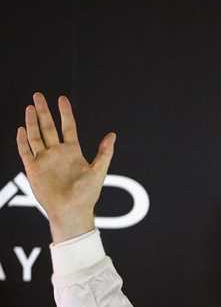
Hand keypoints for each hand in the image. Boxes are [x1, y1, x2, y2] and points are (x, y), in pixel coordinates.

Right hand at [15, 93, 115, 242]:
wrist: (72, 211)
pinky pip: (25, 151)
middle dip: (43, 111)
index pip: (68, 127)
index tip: (62, 98)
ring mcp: (44, 160)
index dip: (65, 113)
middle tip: (38, 95)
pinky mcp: (33, 169)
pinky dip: (22, 140)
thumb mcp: (98, 171)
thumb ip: (104, 153)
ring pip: (35, 136)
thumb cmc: (87, 194)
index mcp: (73, 152)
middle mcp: (57, 153)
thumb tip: (112, 134)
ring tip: (29, 107)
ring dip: (31, 122)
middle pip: (48, 127)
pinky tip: (21, 129)